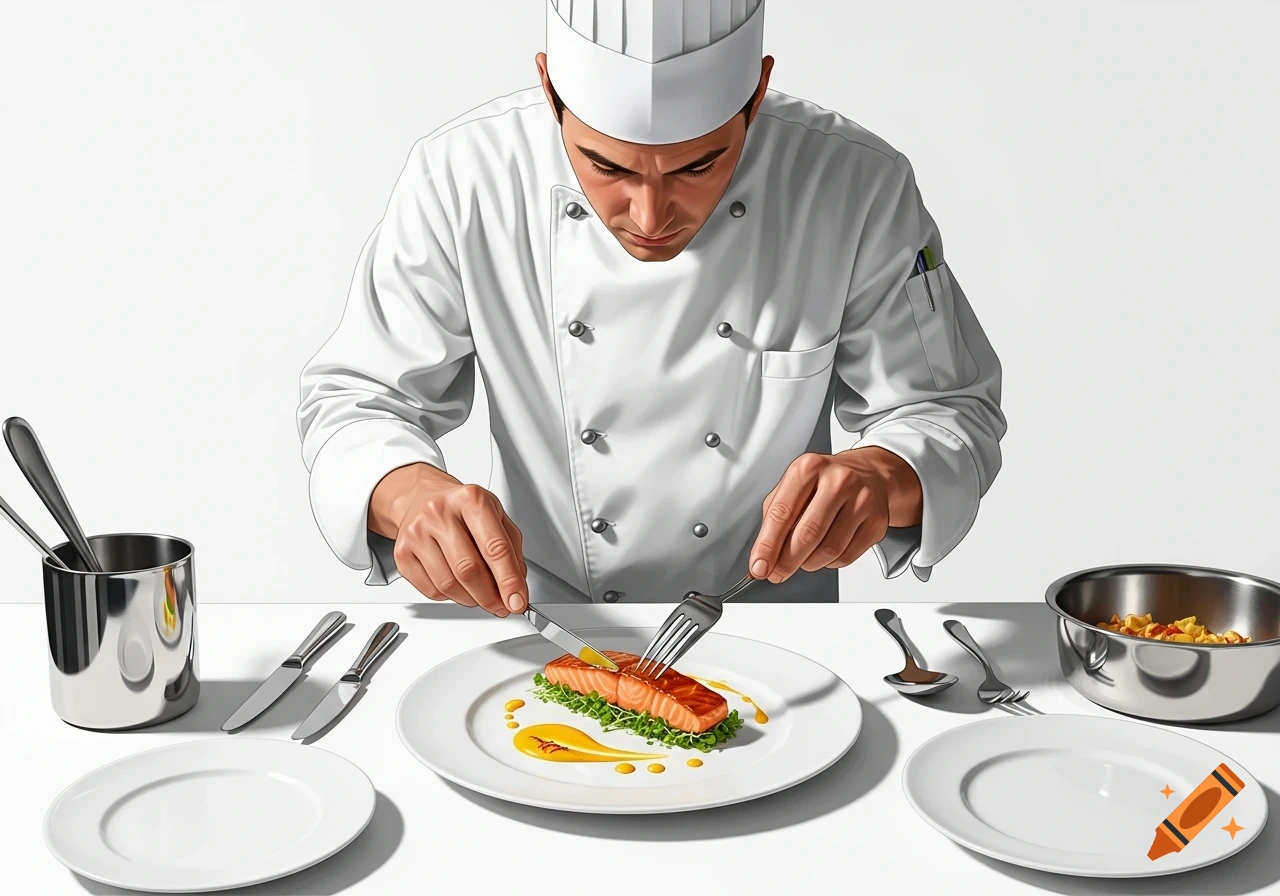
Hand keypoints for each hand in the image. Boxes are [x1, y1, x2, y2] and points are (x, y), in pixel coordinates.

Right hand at [369, 463, 528, 615]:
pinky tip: (458, 587)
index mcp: (471, 500)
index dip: (508, 581)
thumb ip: (511, 549)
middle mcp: (440, 513)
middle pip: (468, 570)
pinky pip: (430, 590)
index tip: (517, 601)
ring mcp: (417, 532)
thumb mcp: (495, 514)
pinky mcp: (402, 552)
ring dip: (471, 600)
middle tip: (501, 606)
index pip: (494, 548)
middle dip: (490, 597)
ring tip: (481, 596)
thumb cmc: (462, 508)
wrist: (422, 497)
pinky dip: (450, 597)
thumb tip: (516, 586)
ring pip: (448, 585)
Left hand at [748, 448, 920, 583]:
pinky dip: (829, 563)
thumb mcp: (793, 486)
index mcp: (808, 468)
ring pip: (829, 550)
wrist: (868, 474)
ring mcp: (862, 500)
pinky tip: (824, 553)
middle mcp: (837, 480)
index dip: (767, 545)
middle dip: (787, 561)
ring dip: (809, 563)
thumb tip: (763, 556)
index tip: (759, 567)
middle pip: (808, 534)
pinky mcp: (877, 521)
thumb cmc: (823, 483)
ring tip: (802, 559)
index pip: (782, 513)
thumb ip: (775, 517)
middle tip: (776, 573)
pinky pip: (847, 556)